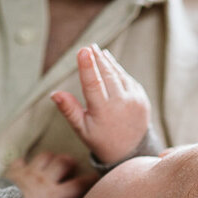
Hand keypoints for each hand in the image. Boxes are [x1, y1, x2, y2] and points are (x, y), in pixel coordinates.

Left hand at [4, 152, 96, 197]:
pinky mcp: (12, 173)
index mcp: (56, 194)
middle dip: (70, 162)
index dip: (91, 180)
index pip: (80, 184)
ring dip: (51, 158)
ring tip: (54, 163)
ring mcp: (27, 174)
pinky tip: (26, 168)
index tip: (97, 179)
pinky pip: (21, 161)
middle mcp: (43, 180)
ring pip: (45, 156)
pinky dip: (25, 163)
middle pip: (63, 162)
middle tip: (73, 167)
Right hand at [51, 46, 150, 164]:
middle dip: (97, 59)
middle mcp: (121, 104)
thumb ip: (69, 110)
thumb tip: (55, 94)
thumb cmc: (101, 139)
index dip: (87, 67)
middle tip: (89, 47)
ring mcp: (134, 100)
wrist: (130, 151)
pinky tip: (110, 64)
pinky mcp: (142, 98)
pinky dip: (118, 71)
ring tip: (98, 51)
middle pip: (107, 75)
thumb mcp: (82, 129)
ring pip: (118, 75)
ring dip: (108, 62)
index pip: (93, 85)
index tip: (83, 50)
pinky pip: (127, 80)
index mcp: (103, 112)